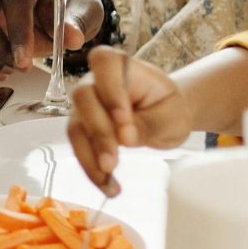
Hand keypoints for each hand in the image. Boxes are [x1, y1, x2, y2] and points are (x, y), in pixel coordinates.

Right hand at [65, 47, 192, 192]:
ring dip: (90, 156)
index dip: (110, 89)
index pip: (104, 63)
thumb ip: (149, 124)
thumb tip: (124, 138)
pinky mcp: (82, 129)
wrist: (165, 117)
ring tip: (109, 180)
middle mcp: (95, 82)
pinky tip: (107, 185)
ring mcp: (85, 106)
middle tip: (114, 161)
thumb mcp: (171, 116)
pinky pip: (80, 147)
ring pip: (76, 127)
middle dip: (98, 132)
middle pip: (84, 98)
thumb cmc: (168, 108)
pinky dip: (91, 168)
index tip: (123, 118)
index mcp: (121, 66)